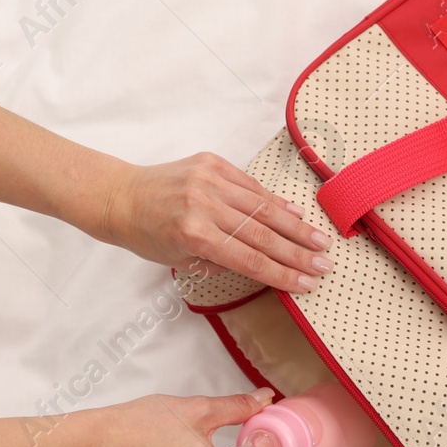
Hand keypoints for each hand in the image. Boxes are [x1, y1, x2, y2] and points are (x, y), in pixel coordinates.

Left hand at [100, 153, 333, 292]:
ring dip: (295, 226)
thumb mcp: (182, 261)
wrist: (121, 196)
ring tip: (319, 241)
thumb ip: (223, 261)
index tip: (307, 283)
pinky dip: (274, 200)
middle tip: (324, 263)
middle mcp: (204, 204)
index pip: (250, 259)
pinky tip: (295, 213)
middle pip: (263, 233)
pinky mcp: (212, 163)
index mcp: (194, 234)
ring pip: (262, 206)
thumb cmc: (147, 235)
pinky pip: (250, 185)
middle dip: (298, 252)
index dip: (282, 273)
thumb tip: (265, 263)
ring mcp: (209, 180)